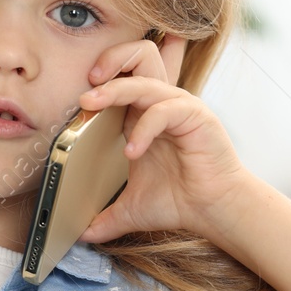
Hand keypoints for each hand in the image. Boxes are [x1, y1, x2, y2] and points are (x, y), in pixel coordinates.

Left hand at [73, 33, 252, 244]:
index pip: (124, 73)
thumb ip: (104, 218)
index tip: (77, 94)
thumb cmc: (178, 202)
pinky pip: (164, 110)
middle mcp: (161, 103)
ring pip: (145, 80)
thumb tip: (80, 235)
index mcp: (143, 113)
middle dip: (109, 60)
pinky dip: (144, 127)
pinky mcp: (196, 116)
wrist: (214, 212)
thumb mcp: (130, 209)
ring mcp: (180, 106)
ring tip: (90, 106)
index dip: (101, 73)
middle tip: (85, 88)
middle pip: (140, 55)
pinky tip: (132, 152)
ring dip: (114, 89)